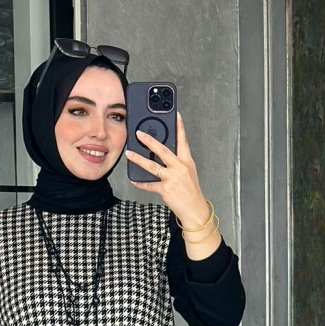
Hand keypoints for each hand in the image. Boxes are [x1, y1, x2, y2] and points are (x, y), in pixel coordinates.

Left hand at [125, 112, 209, 230]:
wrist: (195, 210)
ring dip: (139, 159)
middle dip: (149, 141)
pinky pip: (149, 185)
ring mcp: (173, 178)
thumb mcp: (188, 172)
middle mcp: (180, 168)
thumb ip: (177, 162)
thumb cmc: (190, 191)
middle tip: (139, 133)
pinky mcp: (166, 189)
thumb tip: (161, 154)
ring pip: (152, 166)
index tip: (175, 115)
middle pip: (163, 150)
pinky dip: (141, 183)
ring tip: (129, 154)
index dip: (179, 127)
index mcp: (187, 161)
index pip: (183, 141)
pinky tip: (134, 180)